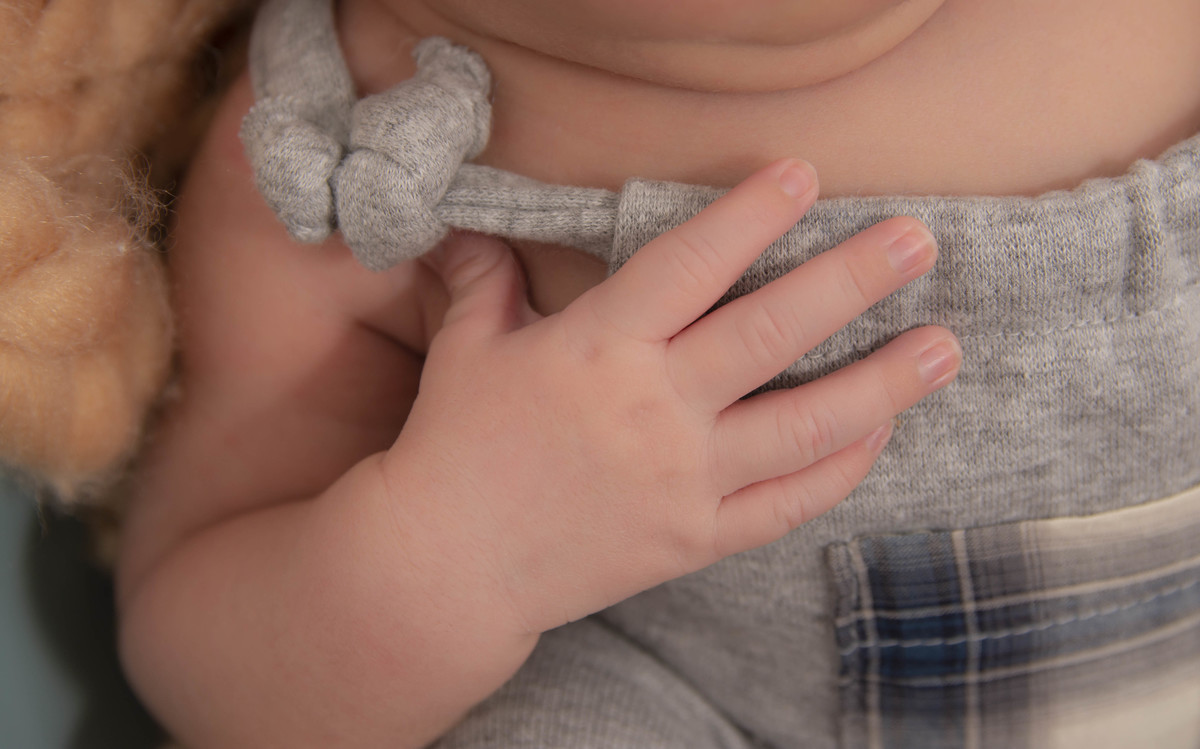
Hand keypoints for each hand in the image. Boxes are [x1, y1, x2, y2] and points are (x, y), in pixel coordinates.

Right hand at [385, 159, 959, 634]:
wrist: (450, 568)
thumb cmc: (455, 449)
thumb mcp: (466, 352)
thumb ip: (486, 283)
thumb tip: (471, 231)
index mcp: (600, 348)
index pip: (691, 264)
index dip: (751, 215)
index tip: (803, 176)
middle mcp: (655, 408)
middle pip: (772, 334)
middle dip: (853, 281)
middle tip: (918, 243)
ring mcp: (684, 480)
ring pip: (805, 426)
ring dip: (883, 383)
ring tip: (943, 346)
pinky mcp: (696, 538)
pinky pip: (786, 505)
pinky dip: (840, 471)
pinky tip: (880, 434)